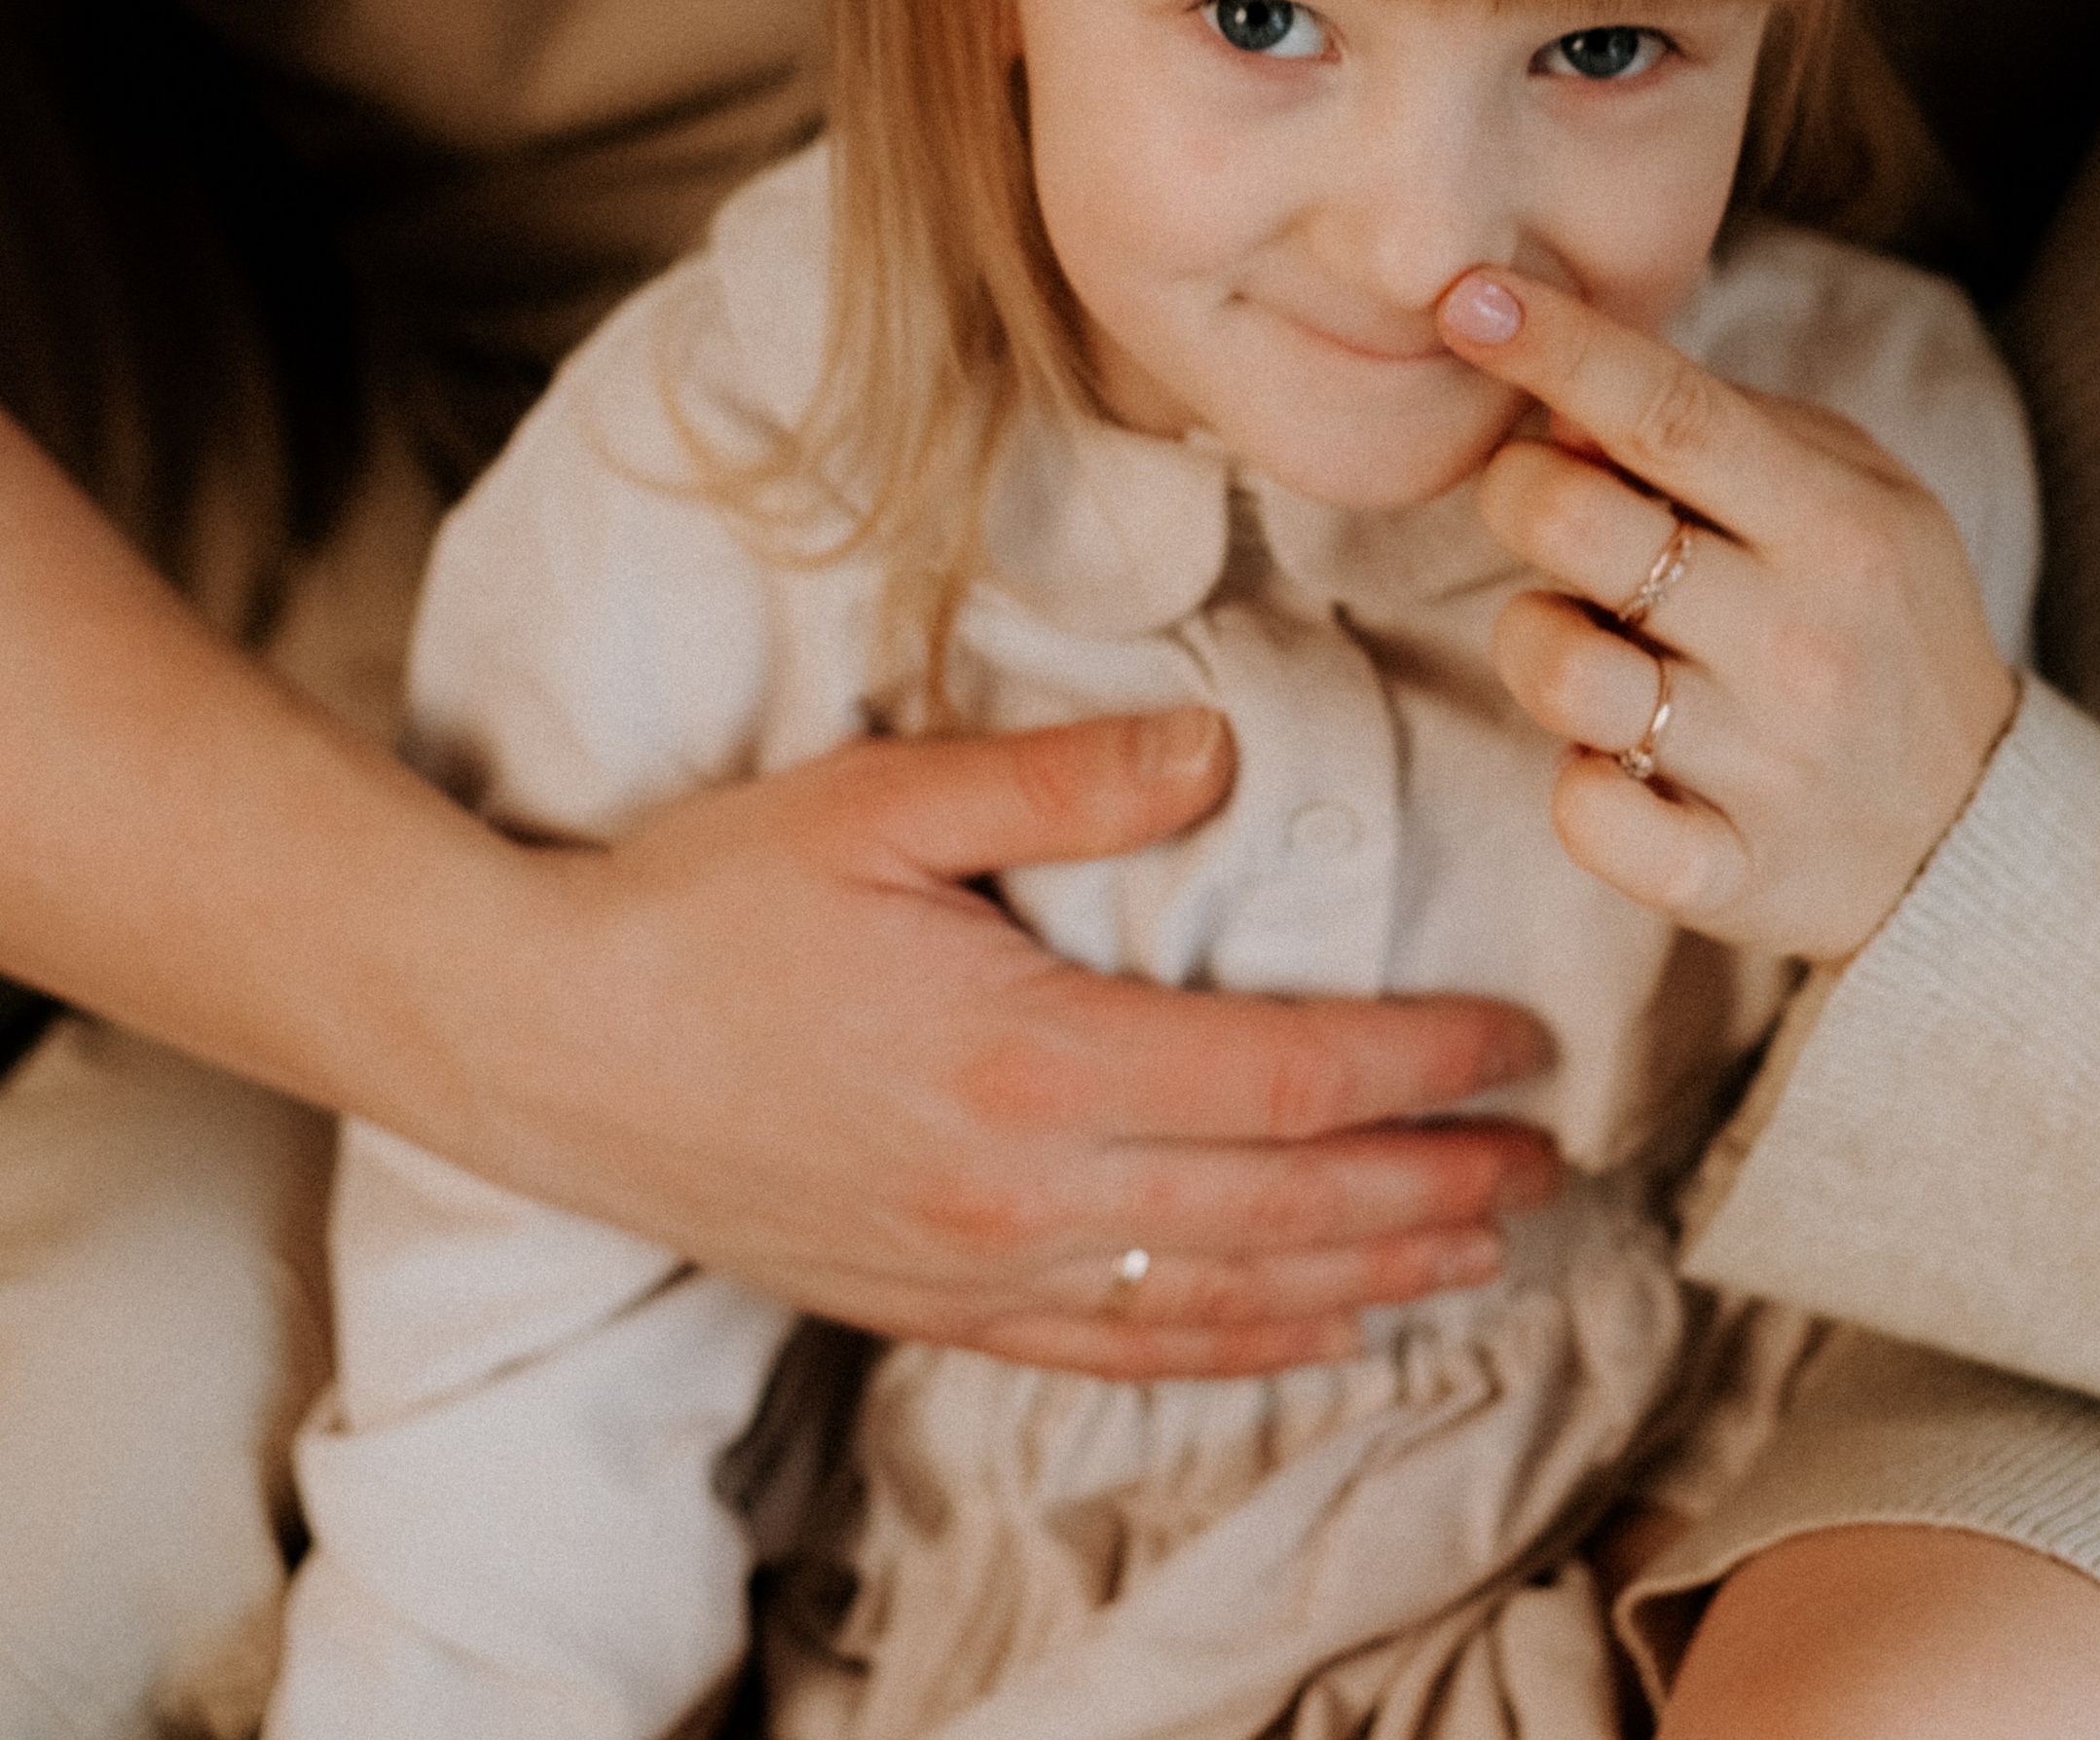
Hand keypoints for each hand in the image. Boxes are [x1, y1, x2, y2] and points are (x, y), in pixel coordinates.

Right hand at [488, 708, 1560, 1377]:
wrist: (542, 1045)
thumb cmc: (707, 903)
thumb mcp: (881, 800)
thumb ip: (1065, 782)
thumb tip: (1220, 751)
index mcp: (1024, 1061)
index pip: (1283, 1083)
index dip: (1422, 1069)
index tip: (1520, 1043)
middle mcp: (1018, 1195)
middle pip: (1282, 1214)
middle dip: (1434, 1190)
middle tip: (1552, 1162)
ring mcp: (973, 1270)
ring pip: (1220, 1304)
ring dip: (1365, 1281)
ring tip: (1477, 1252)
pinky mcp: (927, 1306)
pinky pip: (1116, 1353)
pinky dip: (1236, 1349)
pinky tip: (1307, 1333)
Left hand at [1437, 271, 2017, 960]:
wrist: (1978, 833)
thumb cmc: (1881, 624)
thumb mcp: (1850, 493)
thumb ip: (1719, 428)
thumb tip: (1567, 404)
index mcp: (1835, 525)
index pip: (1671, 413)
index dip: (1557, 347)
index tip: (1466, 299)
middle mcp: (1801, 640)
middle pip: (1581, 525)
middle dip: (1518, 490)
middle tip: (1541, 504)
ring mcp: (1766, 766)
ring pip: (1562, 669)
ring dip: (1533, 638)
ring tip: (1582, 638)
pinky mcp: (1731, 874)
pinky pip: (1589, 818)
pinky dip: (1573, 785)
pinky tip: (1607, 759)